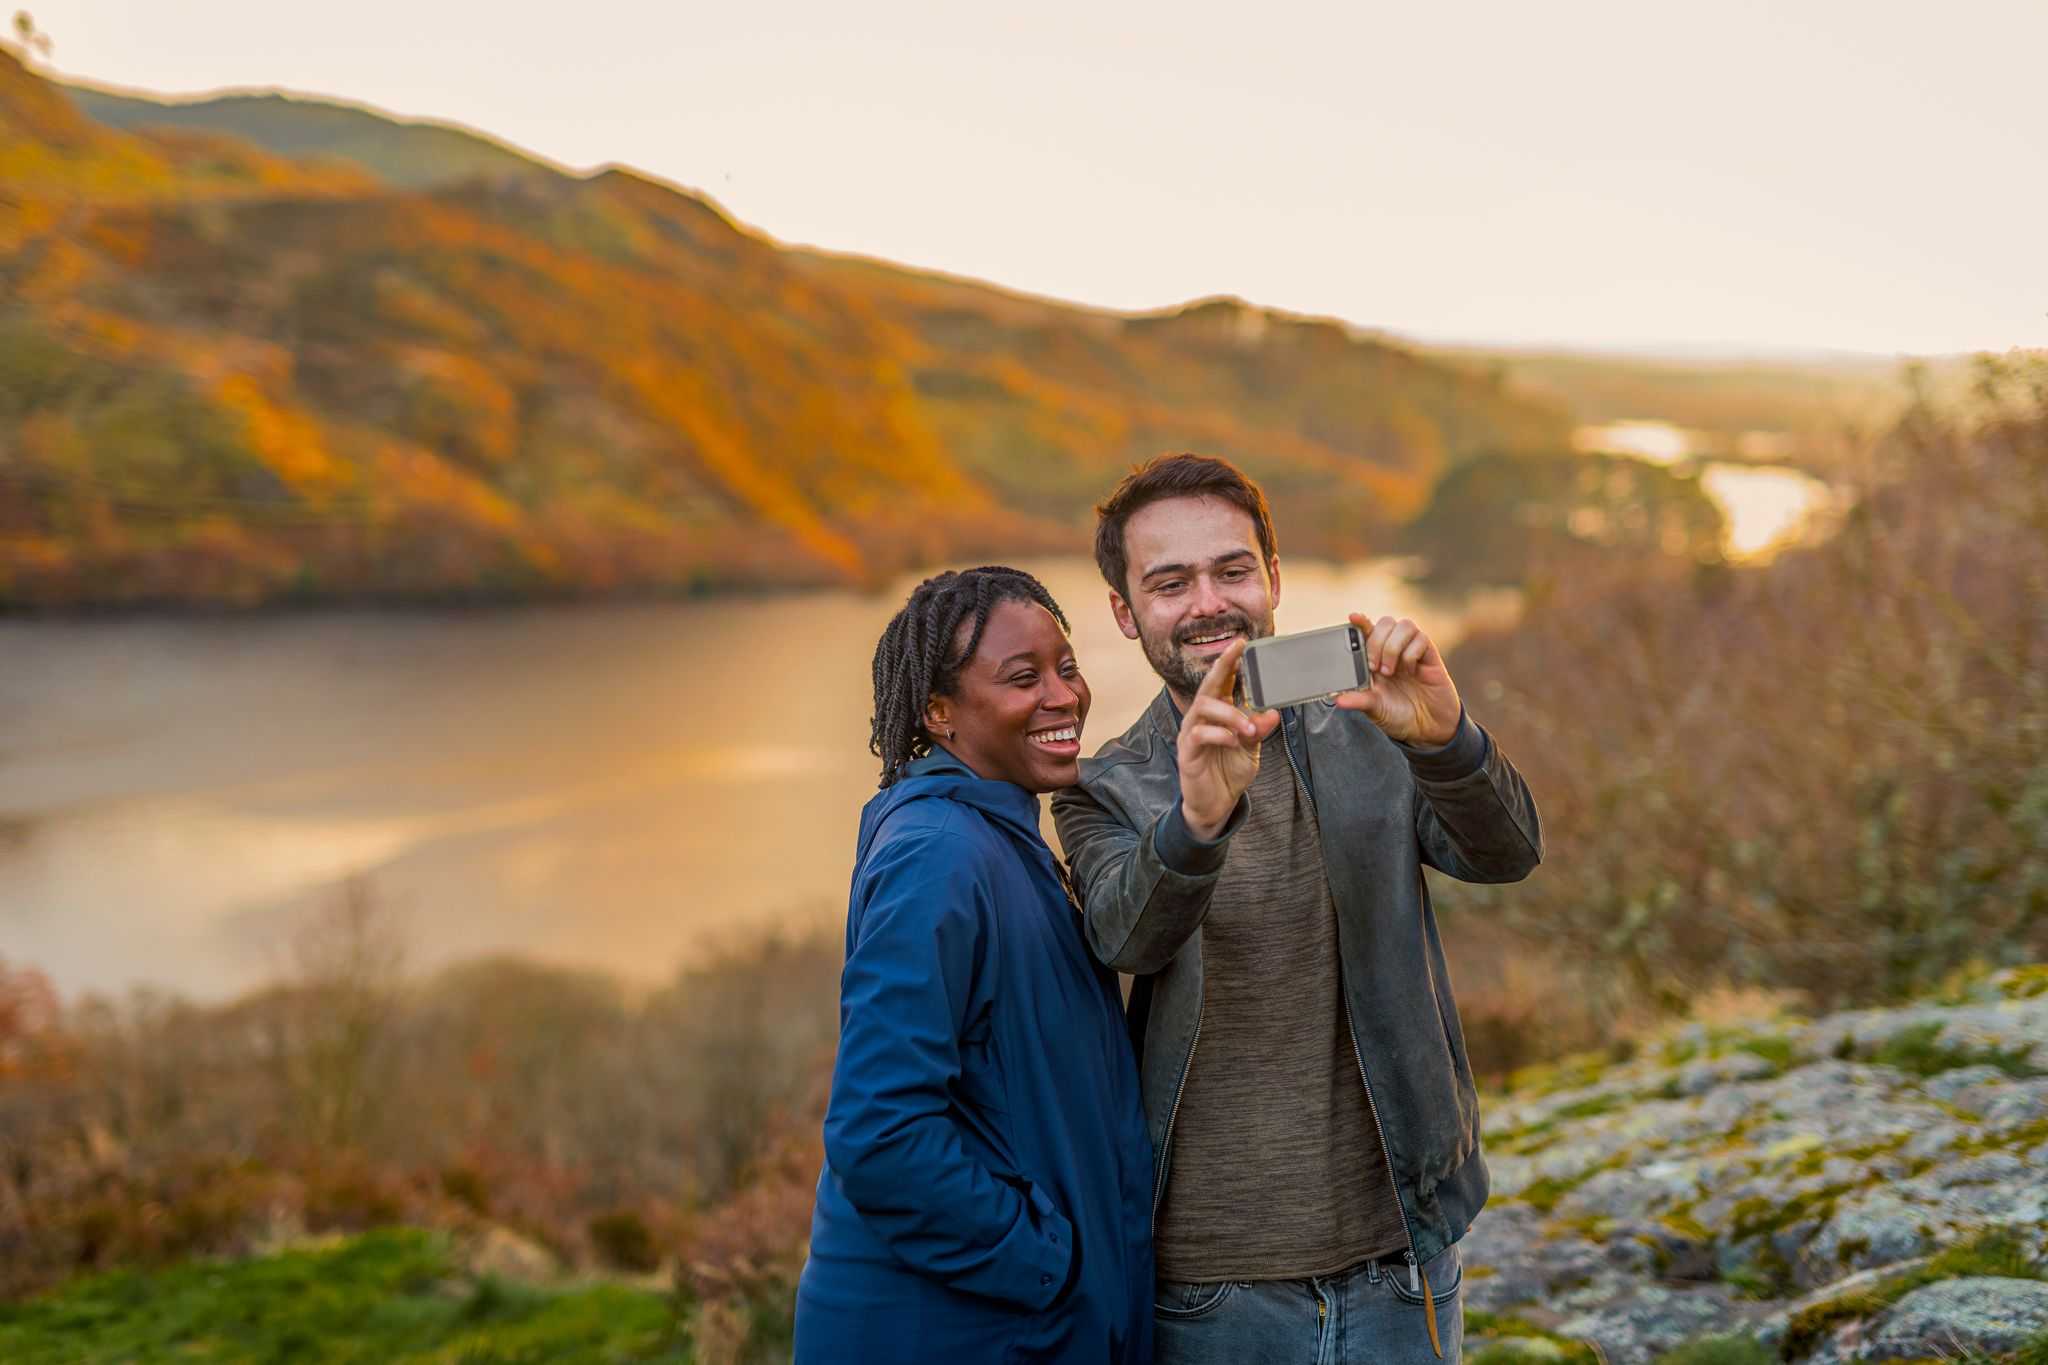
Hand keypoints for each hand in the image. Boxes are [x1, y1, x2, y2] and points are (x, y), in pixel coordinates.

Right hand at [1178, 639, 1280, 838]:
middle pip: (1208, 684)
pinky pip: (1198, 734)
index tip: (1242, 643)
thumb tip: (1273, 712)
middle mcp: (1201, 717)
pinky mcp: (1187, 751)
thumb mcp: (1251, 750)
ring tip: (1249, 727)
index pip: (1222, 681)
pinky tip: (1233, 740)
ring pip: (1204, 707)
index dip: (1230, 661)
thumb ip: (1259, 731)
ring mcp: (1191, 733)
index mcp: (1218, 713)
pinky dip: (1219, 734)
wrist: (1216, 804)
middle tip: (1237, 651)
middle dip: (1222, 665)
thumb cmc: (1229, 772)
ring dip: (1230, 714)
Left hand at [1334, 614, 1460, 745]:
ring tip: (1389, 671)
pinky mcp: (1429, 656)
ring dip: (1393, 646)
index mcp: (1376, 657)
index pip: (1368, 631)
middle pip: (1385, 622)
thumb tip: (1338, 700)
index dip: (1361, 621)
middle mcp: (1394, 649)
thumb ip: (1359, 701)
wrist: (1428, 728)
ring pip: (1404, 625)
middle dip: (1376, 641)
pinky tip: (1411, 671)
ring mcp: (1412, 651)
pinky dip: (1412, 654)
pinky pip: (1421, 639)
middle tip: (1373, 667)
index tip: (1353, 618)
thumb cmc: (1399, 714)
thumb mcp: (1375, 709)